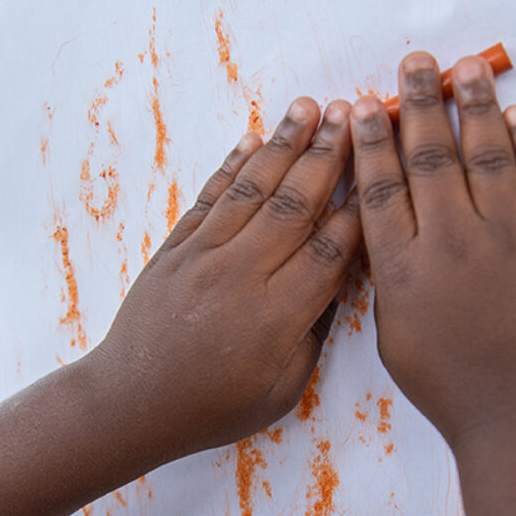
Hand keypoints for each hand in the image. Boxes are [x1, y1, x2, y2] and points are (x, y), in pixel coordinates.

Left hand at [79, 97, 362, 462]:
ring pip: (252, 188)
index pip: (331, 247)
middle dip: (328, 155)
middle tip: (352, 113)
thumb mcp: (280, 391)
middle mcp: (240, 275)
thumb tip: (338, 284)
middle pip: (295, 203)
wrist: (132, 403)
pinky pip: (210, 197)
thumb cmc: (212, 408)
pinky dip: (232, 165)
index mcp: (276, 316)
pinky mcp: (175, 249)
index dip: (361, 208)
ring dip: (284, 144)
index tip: (384, 170)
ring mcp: (203, 256)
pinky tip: (253, 139)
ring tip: (309, 107)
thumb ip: (312, 335)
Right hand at [351, 52, 515, 451]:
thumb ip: (389, 280)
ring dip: (476, 105)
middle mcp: (455, 242)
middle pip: (432, 156)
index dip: (374, 142)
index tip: (367, 106)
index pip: (384, 188)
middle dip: (420, 104)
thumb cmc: (452, 388)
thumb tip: (386, 235)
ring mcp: (510, 239)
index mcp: (407, 269)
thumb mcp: (394, 338)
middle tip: (415, 65)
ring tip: (468, 68)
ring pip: (489, 155)